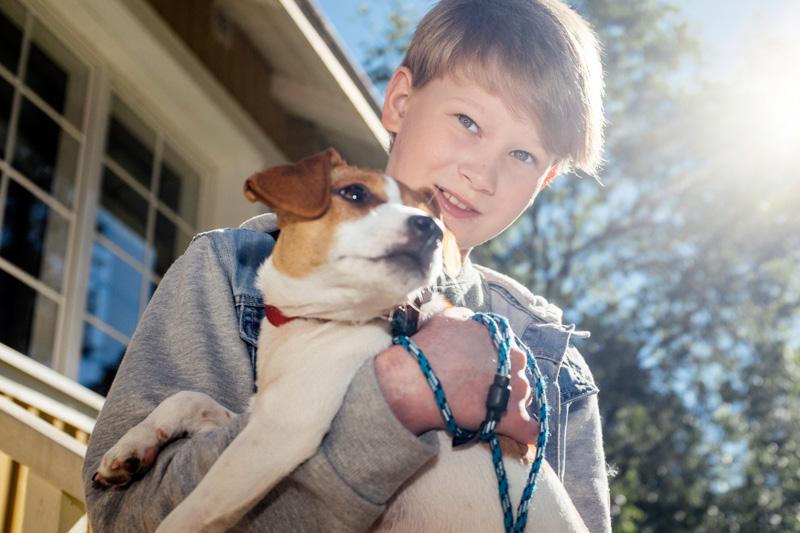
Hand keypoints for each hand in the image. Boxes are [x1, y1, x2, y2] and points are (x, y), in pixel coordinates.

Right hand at [375, 307, 538, 443]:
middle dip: (504, 383)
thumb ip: (465, 319)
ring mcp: (517, 390)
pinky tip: (520, 435)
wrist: (416, 381)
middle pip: (518, 375)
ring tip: (489, 413)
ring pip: (524, 399)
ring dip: (510, 404)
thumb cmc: (427, 349)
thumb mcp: (447, 319)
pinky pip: (529, 429)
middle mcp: (516, 362)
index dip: (494, 364)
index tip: (480, 373)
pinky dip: (526, 432)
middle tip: (481, 392)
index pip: (508, 353)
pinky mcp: (512, 418)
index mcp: (501, 339)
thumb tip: (469, 320)